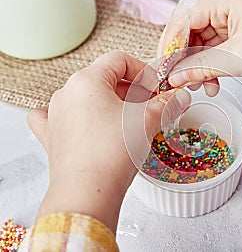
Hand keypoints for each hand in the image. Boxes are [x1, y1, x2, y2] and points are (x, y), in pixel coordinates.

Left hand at [27, 51, 190, 232]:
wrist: (87, 191)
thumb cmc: (113, 152)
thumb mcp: (147, 121)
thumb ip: (167, 104)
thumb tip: (180, 97)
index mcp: (87, 80)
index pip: (119, 60)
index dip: (143, 70)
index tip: (156, 88)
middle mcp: (66, 93)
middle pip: (104, 78)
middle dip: (131, 89)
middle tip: (150, 105)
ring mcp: (55, 115)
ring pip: (86, 97)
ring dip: (109, 102)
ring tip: (127, 119)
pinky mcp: (51, 136)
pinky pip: (58, 116)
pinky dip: (73, 115)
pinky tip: (83, 121)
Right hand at [165, 0, 241, 96]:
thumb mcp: (238, 59)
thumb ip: (201, 67)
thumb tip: (175, 76)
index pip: (186, 17)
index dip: (172, 43)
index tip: (165, 66)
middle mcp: (231, 5)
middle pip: (193, 29)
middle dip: (186, 57)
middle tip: (179, 78)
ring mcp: (238, 20)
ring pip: (206, 42)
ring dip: (200, 65)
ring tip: (202, 85)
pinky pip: (220, 49)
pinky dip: (214, 66)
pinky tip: (214, 82)